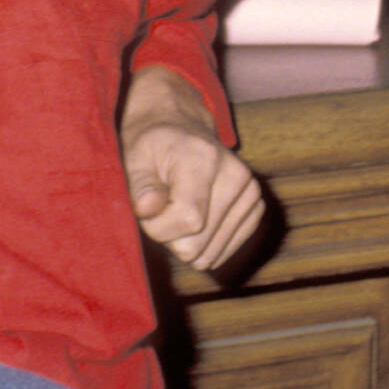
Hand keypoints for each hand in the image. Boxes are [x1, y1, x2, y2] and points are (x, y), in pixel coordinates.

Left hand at [120, 66, 264, 273]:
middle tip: (162, 208)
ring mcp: (251, 194)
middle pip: (197, 245)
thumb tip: (146, 208)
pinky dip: (201, 245)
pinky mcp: (254, 210)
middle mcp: (237, 176)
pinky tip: (194, 220)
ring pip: (208, 256)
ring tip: (178, 211)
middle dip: (169, 236)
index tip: (145, 210)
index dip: (157, 227)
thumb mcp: (134, 159)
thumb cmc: (151, 147)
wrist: (179, 132)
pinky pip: (221, 255)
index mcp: (206, 159)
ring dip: (184, 242)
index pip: (189, 221)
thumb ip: (140, 186)